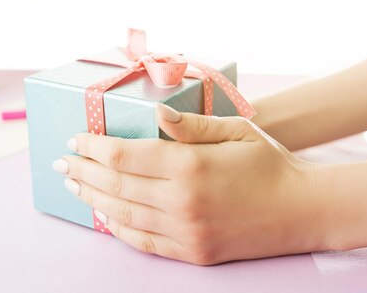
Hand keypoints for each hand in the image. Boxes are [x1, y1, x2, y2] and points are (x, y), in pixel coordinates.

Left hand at [53, 104, 328, 264]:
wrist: (304, 211)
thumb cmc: (271, 164)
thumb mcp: (236, 132)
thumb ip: (192, 124)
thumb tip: (157, 114)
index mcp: (190, 165)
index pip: (123, 155)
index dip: (94, 146)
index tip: (76, 139)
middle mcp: (181, 201)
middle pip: (115, 185)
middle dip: (83, 171)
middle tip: (62, 162)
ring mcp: (186, 231)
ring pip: (123, 215)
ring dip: (93, 199)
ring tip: (74, 185)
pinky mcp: (193, 251)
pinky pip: (144, 241)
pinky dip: (118, 228)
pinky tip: (103, 216)